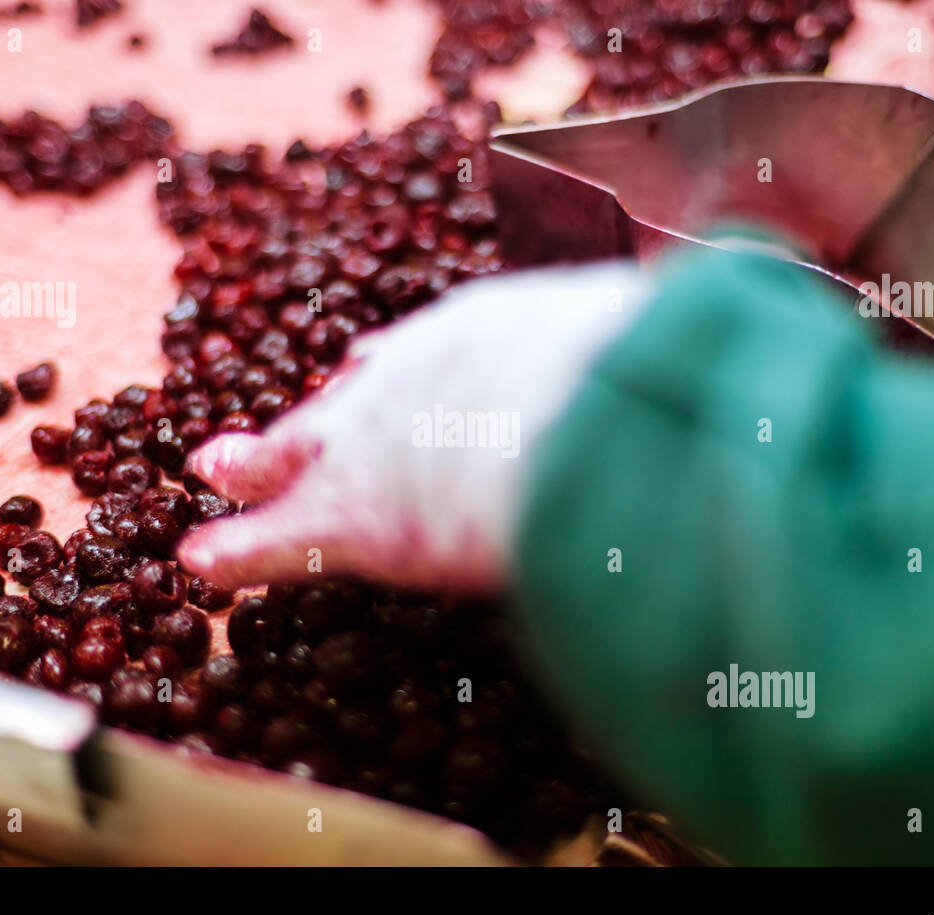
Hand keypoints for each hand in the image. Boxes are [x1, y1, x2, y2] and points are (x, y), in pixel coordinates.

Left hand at [177, 262, 650, 591]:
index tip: (372, 359)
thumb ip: (663, 352)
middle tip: (284, 418)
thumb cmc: (639, 371)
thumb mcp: (654, 343)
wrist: (590, 409)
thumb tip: (732, 333)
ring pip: (296, 454)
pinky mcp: (352, 515)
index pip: (429, 350)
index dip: (396, 364)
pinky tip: (201, 564)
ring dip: (255, 466)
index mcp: (489, 332)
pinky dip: (242, 554)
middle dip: (316, 411)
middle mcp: (417, 374)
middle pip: (351, 395)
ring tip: (215, 469)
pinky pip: (278, 539)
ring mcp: (376, 442)